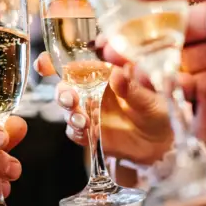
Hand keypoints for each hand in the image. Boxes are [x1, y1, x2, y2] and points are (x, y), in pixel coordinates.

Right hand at [34, 52, 172, 165]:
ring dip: (69, 112)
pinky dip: (77, 131)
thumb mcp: (152, 98)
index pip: (77, 62)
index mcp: (106, 72)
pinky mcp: (89, 131)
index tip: (43, 64)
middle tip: (69, 98)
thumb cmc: (160, 111)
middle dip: (62, 91)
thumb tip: (117, 74)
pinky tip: (87, 132)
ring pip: (67, 108)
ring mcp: (89, 110)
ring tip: (82, 120)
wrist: (162, 144)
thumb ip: (133, 87)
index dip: (55, 61)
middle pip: (66, 85)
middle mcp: (92, 89)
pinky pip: (74, 131)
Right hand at [36, 50, 205, 164]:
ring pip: (193, 100)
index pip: (170, 36)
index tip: (109, 48)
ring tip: (147, 88)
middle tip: (120, 71)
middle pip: (177, 69)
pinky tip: (191, 110)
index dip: (140, 43)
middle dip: (148, 72)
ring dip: (169, 98)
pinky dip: (202, 127)